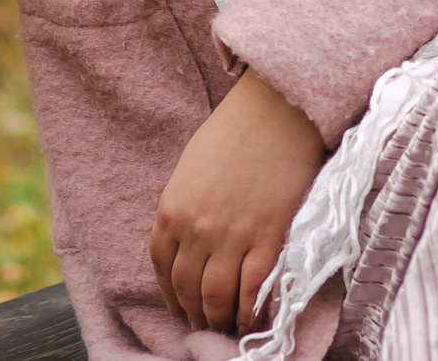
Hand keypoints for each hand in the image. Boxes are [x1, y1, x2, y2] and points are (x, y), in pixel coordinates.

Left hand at [149, 70, 325, 336]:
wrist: (276, 112)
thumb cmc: (233, 132)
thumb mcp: (190, 169)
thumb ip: (185, 207)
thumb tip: (189, 242)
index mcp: (172, 208)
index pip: (162, 267)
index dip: (170, 294)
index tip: (179, 307)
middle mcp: (196, 228)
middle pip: (187, 288)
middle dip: (193, 313)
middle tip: (203, 324)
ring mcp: (232, 236)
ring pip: (217, 296)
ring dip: (219, 318)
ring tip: (226, 326)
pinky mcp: (268, 238)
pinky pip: (253, 289)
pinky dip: (249, 311)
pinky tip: (250, 319)